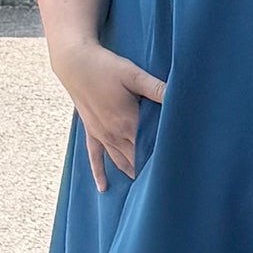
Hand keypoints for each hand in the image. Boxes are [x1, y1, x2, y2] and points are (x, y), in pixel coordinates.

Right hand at [47, 36, 165, 189]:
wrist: (74, 63)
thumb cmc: (105, 66)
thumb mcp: (133, 74)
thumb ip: (156, 87)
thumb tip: (178, 94)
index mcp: (127, 121)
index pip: (151, 145)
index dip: (164, 155)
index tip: (178, 165)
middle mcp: (114, 133)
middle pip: (137, 157)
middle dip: (151, 168)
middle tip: (169, 181)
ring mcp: (101, 135)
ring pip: (120, 161)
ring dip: (132, 173)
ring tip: (146, 188)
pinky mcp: (91, 132)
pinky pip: (94, 158)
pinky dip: (99, 173)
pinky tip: (103, 188)